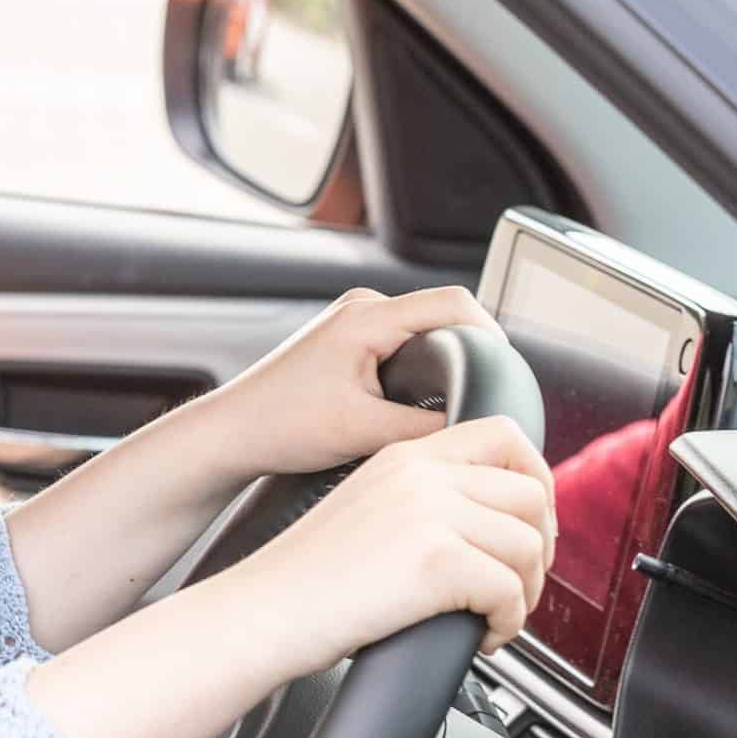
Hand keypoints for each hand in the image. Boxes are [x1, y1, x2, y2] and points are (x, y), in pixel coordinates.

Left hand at [198, 286, 506, 480]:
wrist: (230, 434)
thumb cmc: (280, 426)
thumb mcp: (365, 433)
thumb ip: (428, 428)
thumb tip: (477, 427)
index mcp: (366, 316)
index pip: (455, 303)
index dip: (490, 335)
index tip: (506, 372)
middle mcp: (362, 307)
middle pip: (443, 318)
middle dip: (467, 356)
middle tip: (480, 399)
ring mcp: (353, 322)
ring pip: (424, 334)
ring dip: (441, 366)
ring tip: (447, 406)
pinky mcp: (349, 341)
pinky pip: (403, 345)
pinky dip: (418, 371)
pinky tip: (415, 404)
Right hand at [236, 414, 555, 676]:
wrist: (261, 611)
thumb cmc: (303, 581)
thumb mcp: (367, 512)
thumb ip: (423, 502)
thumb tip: (493, 526)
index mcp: (403, 457)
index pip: (504, 435)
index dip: (536, 480)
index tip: (528, 525)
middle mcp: (420, 474)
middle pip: (531, 495)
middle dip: (539, 548)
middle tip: (518, 584)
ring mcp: (429, 513)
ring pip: (528, 547)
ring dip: (525, 592)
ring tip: (494, 616)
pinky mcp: (437, 561)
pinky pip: (511, 593)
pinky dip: (507, 624)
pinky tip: (481, 637)